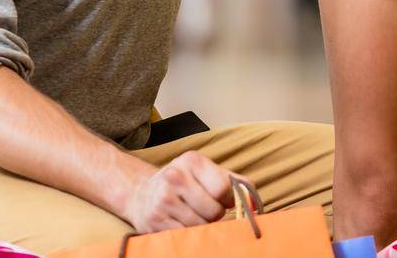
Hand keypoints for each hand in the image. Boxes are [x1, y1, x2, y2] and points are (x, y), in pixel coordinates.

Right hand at [123, 151, 246, 232]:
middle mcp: (174, 177)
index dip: (229, 200)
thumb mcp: (205, 172)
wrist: (141, 193)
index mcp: (192, 161)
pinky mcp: (154, 221)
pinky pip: (184, 236)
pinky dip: (188, 234)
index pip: (222, 188)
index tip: (225, 201)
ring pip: (200, 226)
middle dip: (214, 214)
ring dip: (202, 226)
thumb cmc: (182, 182)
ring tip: (192, 214)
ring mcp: (162, 200)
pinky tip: (181, 222)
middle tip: (205, 208)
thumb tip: (255, 203)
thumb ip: (234, 183)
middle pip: (213, 211)